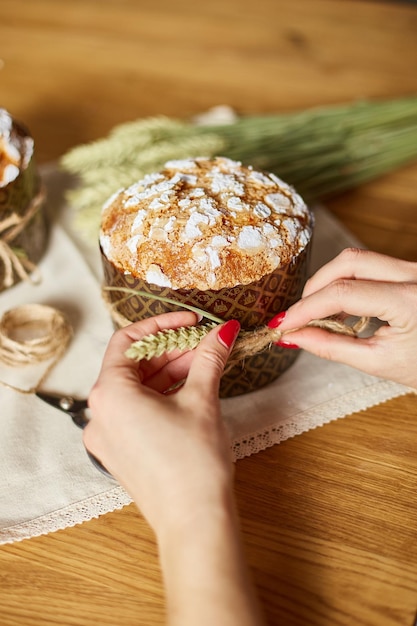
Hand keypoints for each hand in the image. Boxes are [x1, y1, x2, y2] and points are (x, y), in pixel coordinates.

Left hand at [84, 311, 240, 535]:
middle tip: (205, 342)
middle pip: (134, 364)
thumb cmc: (192, 463)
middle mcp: (100, 414)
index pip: (128, 341)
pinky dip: (162, 395)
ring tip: (204, 363)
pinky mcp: (121, 450)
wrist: (194, 521)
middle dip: (171, 349)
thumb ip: (209, 357)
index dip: (162, 324)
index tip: (191, 321)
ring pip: (137, 388)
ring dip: (169, 372)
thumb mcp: (202, 399)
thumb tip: (223, 330)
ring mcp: (108, 435)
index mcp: (109, 394)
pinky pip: (137, 410)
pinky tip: (191, 388)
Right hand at [270, 248, 416, 388]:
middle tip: (298, 318)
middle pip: (349, 262)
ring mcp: (415, 269)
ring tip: (318, 318)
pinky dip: (348, 286)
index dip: (305, 308)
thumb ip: (332, 347)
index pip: (343, 292)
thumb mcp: (381, 363)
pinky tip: (341, 312)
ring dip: (330, 285)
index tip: (282, 325)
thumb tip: (293, 337)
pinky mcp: (411, 272)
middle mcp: (415, 274)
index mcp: (411, 300)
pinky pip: (371, 268)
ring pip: (358, 261)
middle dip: (315, 287)